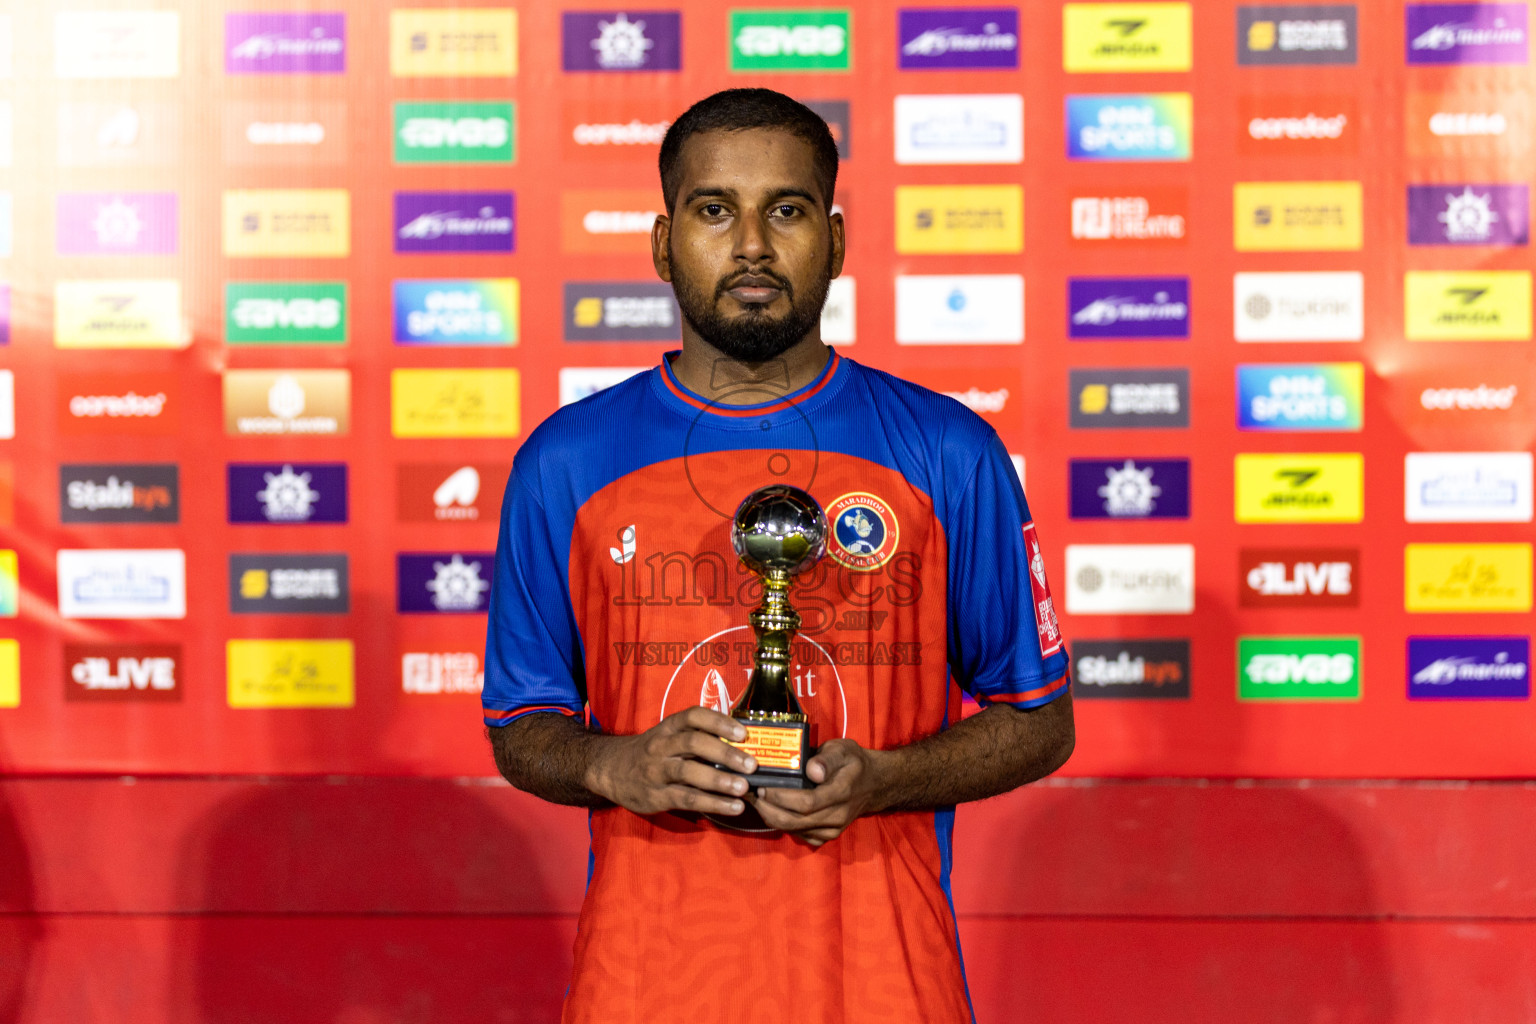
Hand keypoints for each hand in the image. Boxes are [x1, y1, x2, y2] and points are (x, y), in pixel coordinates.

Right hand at [584, 706, 758, 817]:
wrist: (611, 770)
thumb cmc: (653, 753)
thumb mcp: (669, 737)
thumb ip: (698, 739)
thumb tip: (743, 747)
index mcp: (669, 727)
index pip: (693, 716)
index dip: (719, 722)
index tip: (743, 733)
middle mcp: (661, 745)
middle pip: (694, 743)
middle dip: (725, 753)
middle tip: (751, 765)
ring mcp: (656, 771)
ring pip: (688, 772)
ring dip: (719, 780)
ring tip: (743, 788)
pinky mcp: (655, 796)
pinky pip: (686, 799)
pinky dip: (712, 803)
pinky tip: (733, 807)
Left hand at [751, 739, 889, 846]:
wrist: (873, 784)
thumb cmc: (853, 763)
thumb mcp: (843, 750)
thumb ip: (827, 759)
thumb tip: (812, 770)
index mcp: (841, 793)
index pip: (806, 803)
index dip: (781, 798)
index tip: (762, 787)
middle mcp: (837, 816)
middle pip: (796, 821)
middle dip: (769, 810)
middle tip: (751, 795)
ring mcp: (832, 829)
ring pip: (794, 829)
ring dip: (771, 817)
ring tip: (754, 801)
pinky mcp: (826, 836)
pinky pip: (799, 834)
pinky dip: (781, 824)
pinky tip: (770, 811)